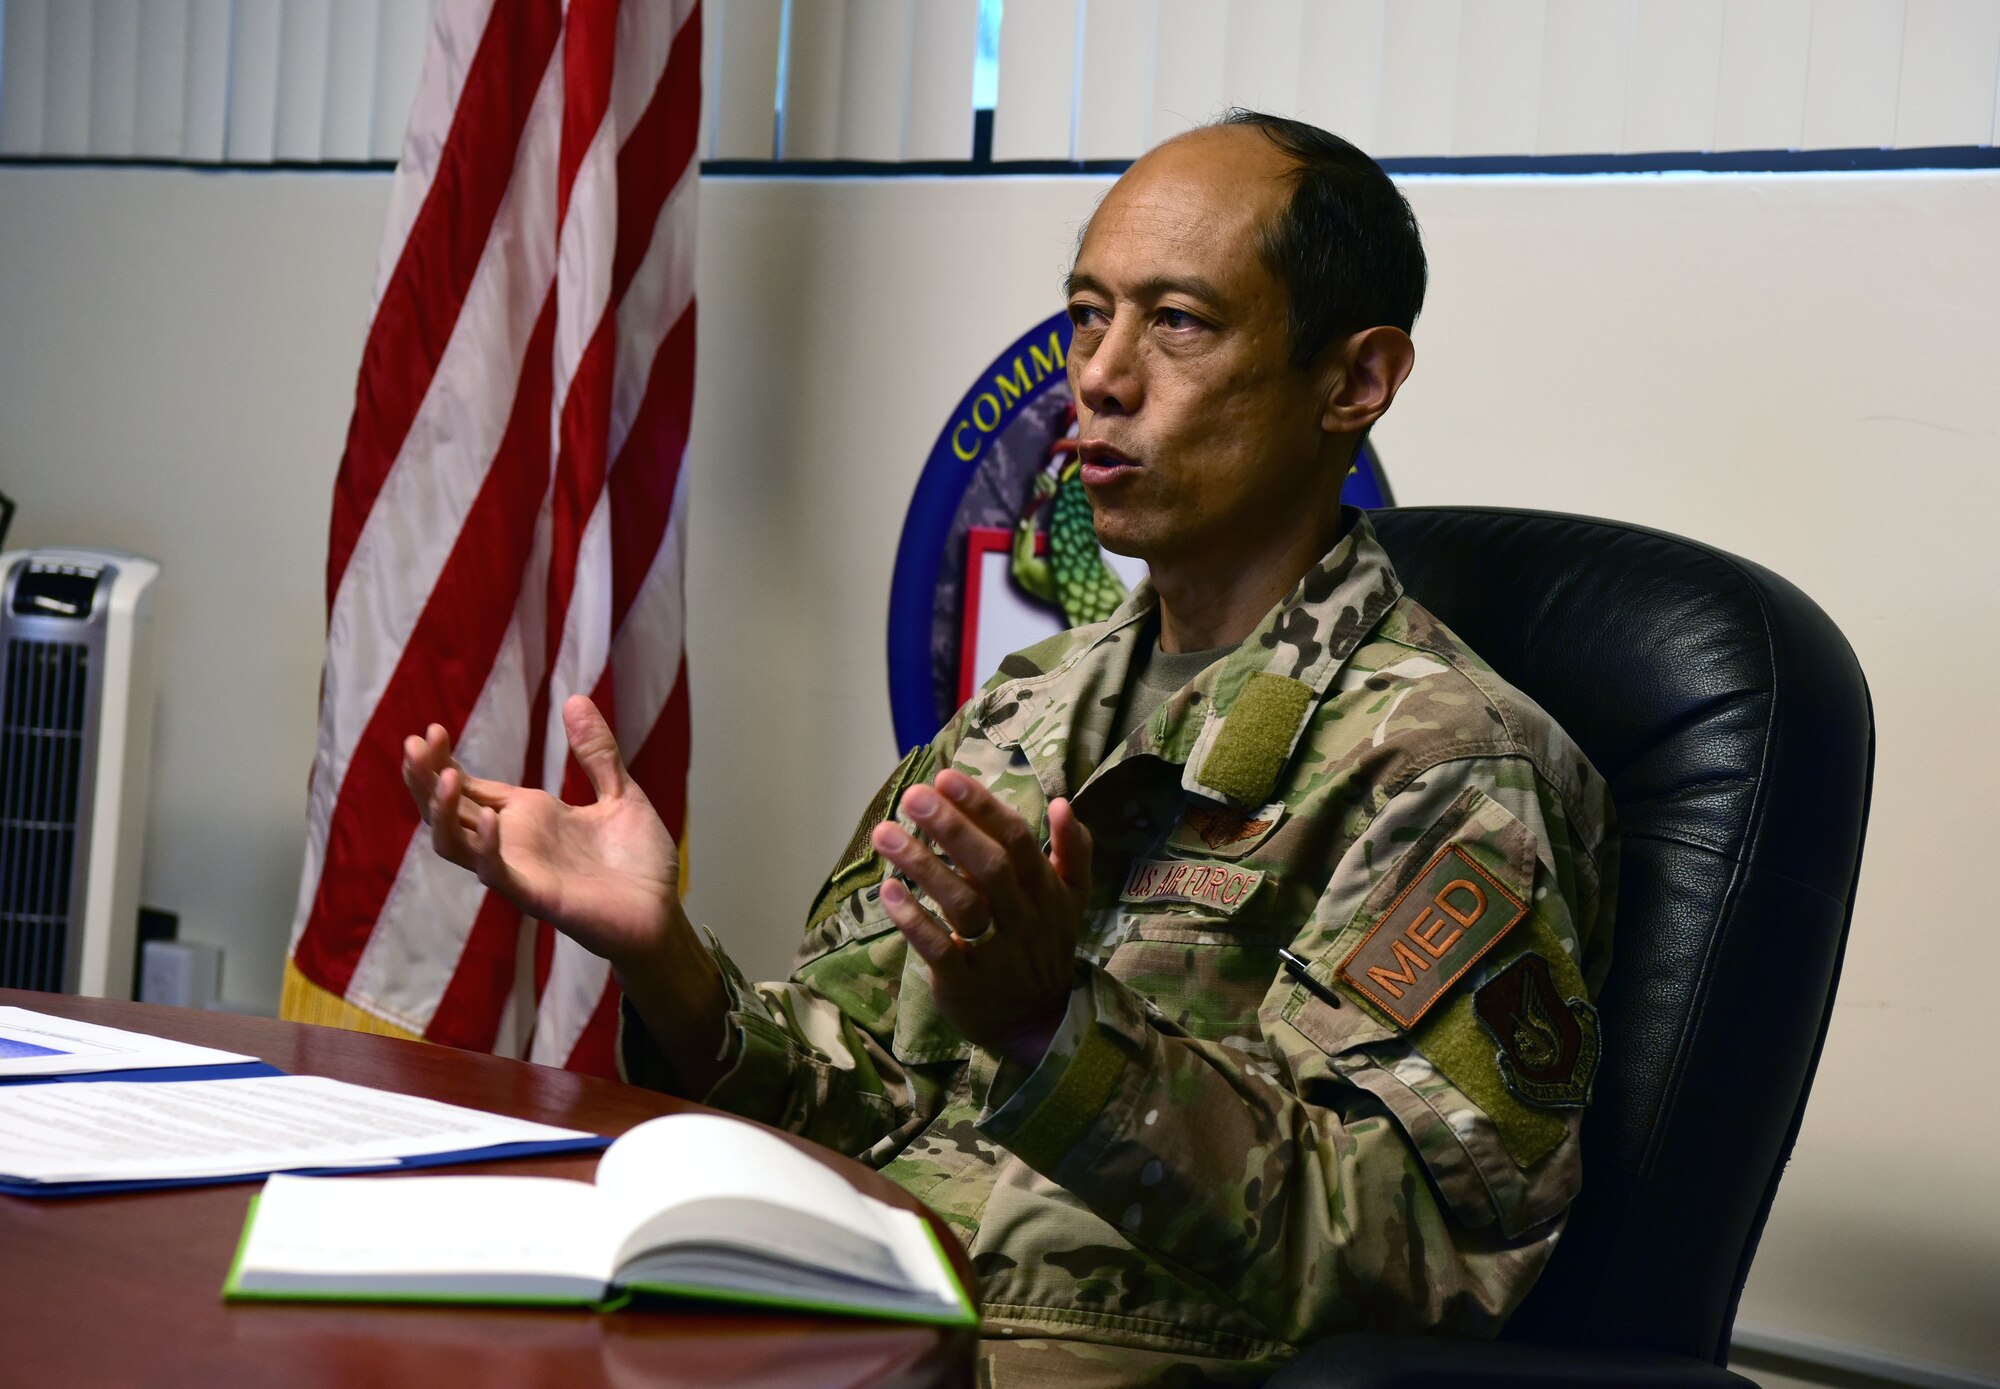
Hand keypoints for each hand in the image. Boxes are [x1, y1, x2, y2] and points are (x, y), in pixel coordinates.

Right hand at [403, 696, 726, 1089]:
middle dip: (425, 778)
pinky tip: (491, 815)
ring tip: (443, 775)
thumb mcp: (620, 793)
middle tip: (414, 744)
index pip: (469, 786)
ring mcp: (518, 868)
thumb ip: (596, 752)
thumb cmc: (638, 861)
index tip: (432, 729)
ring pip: (454, 843)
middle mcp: (513, 840)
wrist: (662, 913)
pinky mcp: (534, 895)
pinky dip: (487, 845)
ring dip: (442, 811)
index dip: (444, 760)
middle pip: (447, 810)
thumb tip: (575, 698)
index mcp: (528, 815)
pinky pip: (496, 872)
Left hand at [869, 770, 1092, 1066]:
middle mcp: (1023, 917)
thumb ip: (1073, 850)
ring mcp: (994, 951)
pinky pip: (939, 949)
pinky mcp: (964, 982)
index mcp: (1045, 890)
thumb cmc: (1044, 945)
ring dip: (922, 866)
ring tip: (885, 833)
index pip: (1016, 840)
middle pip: (989, 867)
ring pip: (961, 904)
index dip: (982, 807)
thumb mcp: (1072, 898)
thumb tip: (1063, 803)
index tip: (947, 777)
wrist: (1038, 1021)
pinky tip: (887, 891)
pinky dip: (914, 920)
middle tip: (914, 796)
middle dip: (951, 828)